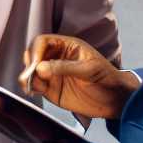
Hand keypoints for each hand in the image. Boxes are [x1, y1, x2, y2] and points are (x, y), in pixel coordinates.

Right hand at [21, 34, 137, 119]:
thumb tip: (40, 68)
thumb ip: (65, 67)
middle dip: (28, 64)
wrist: (115, 101)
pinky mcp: (51, 89)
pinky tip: (34, 91)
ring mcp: (52, 74)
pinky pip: (35, 85)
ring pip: (31, 71)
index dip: (36, 50)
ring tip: (30, 86)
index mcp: (67, 46)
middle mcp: (56, 58)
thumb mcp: (89, 70)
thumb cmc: (107, 79)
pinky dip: (30, 87)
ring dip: (27, 77)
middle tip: (30, 76)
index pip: (43, 42)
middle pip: (33, 55)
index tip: (35, 63)